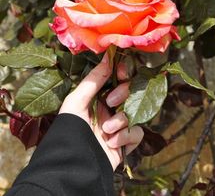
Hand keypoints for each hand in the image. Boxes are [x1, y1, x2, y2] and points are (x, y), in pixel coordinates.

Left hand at [59, 54, 143, 170]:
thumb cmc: (70, 128)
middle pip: (130, 92)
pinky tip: (112, 143)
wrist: (74, 163)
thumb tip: (108, 56)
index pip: (118, 80)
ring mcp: (119, 125)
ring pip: (135, 112)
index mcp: (98, 97)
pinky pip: (137, 132)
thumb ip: (94, 79)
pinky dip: (126, 137)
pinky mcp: (126, 142)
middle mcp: (110, 109)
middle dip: (122, 95)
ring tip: (106, 130)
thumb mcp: (77, 100)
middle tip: (110, 102)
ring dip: (121, 121)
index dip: (123, 74)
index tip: (122, 72)